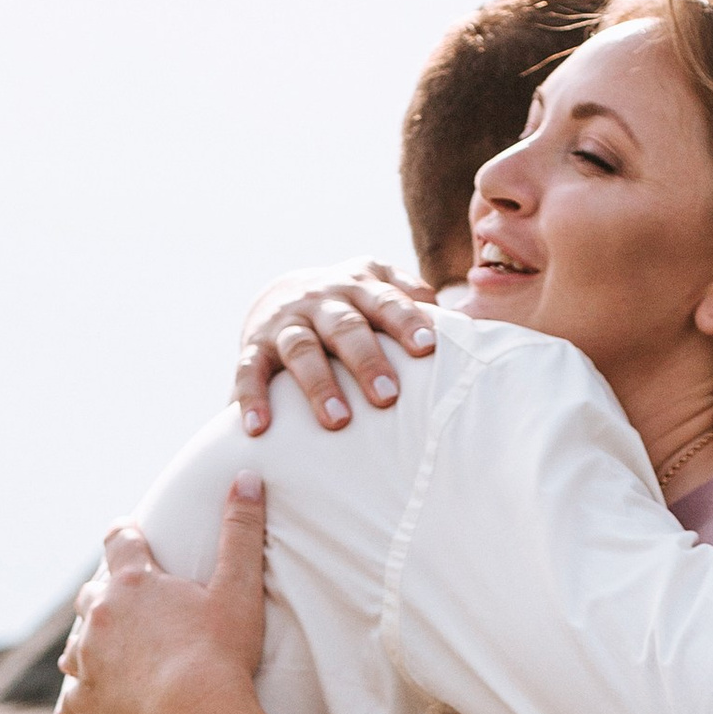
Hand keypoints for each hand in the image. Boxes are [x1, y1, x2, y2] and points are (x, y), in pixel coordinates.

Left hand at [58, 485, 267, 713]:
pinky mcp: (92, 696)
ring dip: (87, 642)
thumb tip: (248, 477)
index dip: (123, 535)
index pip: (118, 540)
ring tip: (99, 649)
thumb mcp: (238, 588)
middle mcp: (104, 612)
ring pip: (76, 641)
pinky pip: (72, 700)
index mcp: (135, 581)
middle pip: (91, 592)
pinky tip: (77, 709)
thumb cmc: (220, 651)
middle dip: (105, 594)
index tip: (127, 533)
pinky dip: (76, 702)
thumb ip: (241, 531)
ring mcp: (92, 655)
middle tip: (123, 602)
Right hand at [234, 259, 437, 436]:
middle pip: (345, 326)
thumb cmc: (350, 306)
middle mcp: (321, 299)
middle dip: (367, 361)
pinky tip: (259, 428)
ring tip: (337, 422)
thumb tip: (463, 324)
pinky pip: (249, 371)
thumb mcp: (379, 290)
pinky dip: (252, 398)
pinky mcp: (254, 346)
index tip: (427, 347)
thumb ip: (414, 300)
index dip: (405, 320)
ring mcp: (286, 322)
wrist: (280, 295)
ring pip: (301, 349)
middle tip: (389, 398)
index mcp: (359, 285)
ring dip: (318, 385)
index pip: (386, 300)